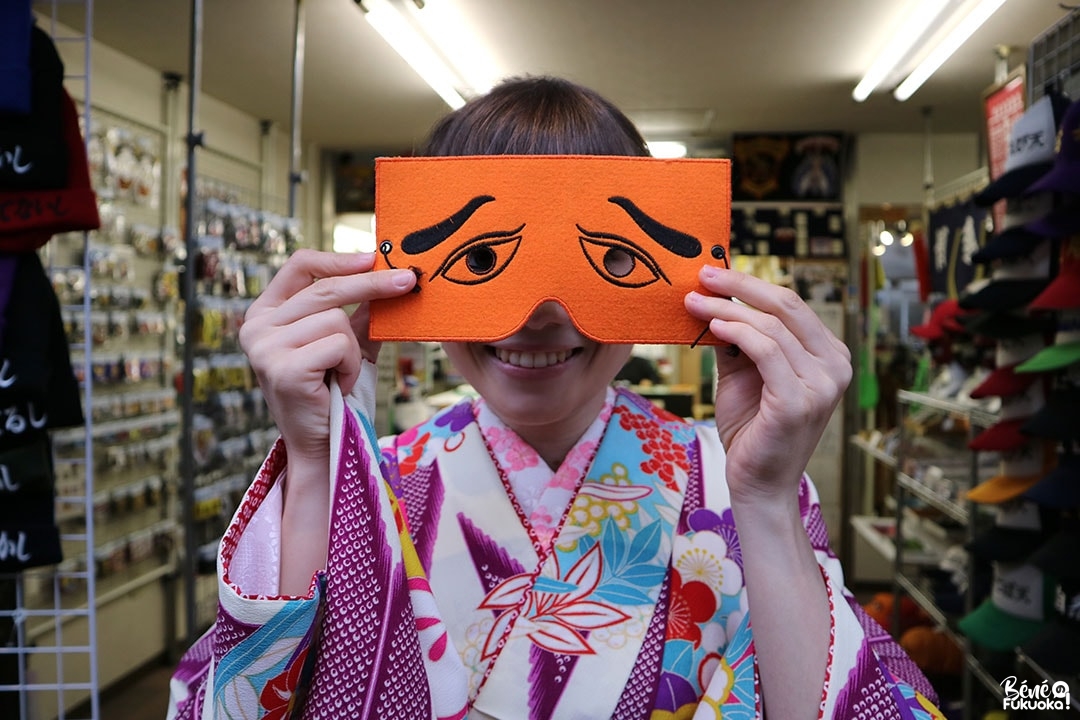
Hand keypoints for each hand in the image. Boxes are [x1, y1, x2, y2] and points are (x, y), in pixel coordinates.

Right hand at [239, 249, 416, 464]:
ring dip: (353, 350)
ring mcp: (264, 346)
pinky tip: (337, 385)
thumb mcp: (346, 343)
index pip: (300, 265)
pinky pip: (338, 345)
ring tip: (341, 374)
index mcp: (266, 312)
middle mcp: (257, 326)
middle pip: (325, 288)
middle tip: (408, 280)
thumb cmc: (332, 392)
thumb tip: (392, 276)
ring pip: (336, 319)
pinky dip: (350, 366)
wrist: (322, 445)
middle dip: (373, 285)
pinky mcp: (282, 367)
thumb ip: (359, 311)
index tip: (374, 256)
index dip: (339, 259)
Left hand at [684, 265, 850, 505]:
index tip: (714, 272)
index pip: (791, 304)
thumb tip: (711, 298)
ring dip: (726, 309)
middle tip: (702, 273)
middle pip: (786, 305)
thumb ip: (737, 338)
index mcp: (828, 354)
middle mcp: (835, 365)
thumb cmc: (751, 429)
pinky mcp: (800, 401)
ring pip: (772, 327)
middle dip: (740, 286)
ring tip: (693, 302)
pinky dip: (736, 332)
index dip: (751, 284)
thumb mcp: (744, 374)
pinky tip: (711, 327)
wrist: (757, 483)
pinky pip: (766, 351)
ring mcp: (823, 384)